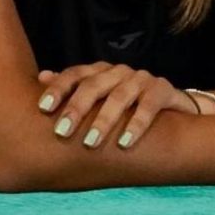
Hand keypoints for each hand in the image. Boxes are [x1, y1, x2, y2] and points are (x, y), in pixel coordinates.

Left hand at [37, 62, 194, 150]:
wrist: (173, 107)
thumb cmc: (127, 106)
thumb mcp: (99, 98)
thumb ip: (72, 89)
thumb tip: (41, 77)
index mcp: (99, 72)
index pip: (74, 75)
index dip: (58, 89)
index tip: (42, 108)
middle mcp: (118, 72)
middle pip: (93, 86)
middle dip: (75, 109)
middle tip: (61, 132)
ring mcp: (141, 79)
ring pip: (119, 97)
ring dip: (103, 121)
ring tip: (90, 143)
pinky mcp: (163, 90)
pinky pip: (149, 107)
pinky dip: (136, 125)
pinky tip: (124, 143)